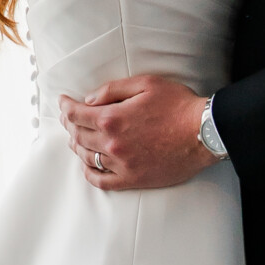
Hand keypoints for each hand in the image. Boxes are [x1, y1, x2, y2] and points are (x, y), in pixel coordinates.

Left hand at [59, 75, 212, 190]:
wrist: (202, 133)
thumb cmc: (177, 105)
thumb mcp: (145, 84)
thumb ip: (113, 90)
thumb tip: (89, 99)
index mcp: (112, 118)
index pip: (76, 114)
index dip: (65, 106)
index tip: (62, 102)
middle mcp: (112, 144)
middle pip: (78, 135)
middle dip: (69, 124)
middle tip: (67, 117)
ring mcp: (121, 164)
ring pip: (87, 157)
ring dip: (77, 146)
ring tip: (75, 138)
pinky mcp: (132, 179)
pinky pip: (102, 180)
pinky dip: (90, 173)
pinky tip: (88, 166)